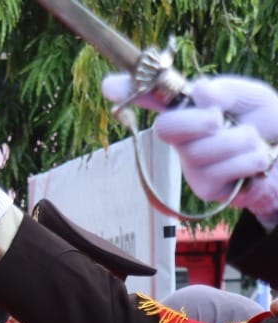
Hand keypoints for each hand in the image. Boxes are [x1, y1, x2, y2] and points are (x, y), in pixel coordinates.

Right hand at [107, 75, 277, 227]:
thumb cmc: (267, 125)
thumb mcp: (252, 97)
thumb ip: (228, 90)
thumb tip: (200, 91)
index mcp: (191, 109)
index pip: (154, 98)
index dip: (130, 90)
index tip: (111, 85)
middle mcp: (183, 138)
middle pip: (166, 128)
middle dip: (198, 121)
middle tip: (220, 120)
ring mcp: (191, 164)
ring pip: (203, 149)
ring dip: (240, 141)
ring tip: (253, 142)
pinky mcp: (204, 188)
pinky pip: (221, 170)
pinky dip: (248, 160)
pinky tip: (254, 161)